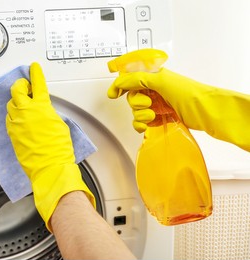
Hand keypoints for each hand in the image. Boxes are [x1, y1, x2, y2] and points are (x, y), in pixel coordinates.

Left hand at [6, 62, 95, 229]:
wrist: (50, 166)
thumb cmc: (58, 148)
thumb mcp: (59, 124)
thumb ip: (48, 113)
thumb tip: (43, 112)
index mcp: (41, 107)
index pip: (37, 84)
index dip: (36, 74)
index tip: (34, 67)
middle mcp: (26, 112)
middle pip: (16, 90)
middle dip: (21, 86)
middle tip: (26, 87)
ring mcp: (16, 123)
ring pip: (10, 105)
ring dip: (17, 102)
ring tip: (24, 106)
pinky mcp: (12, 134)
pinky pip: (9, 119)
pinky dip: (14, 116)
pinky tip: (20, 120)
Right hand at [108, 68, 249, 150]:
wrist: (204, 111)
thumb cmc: (188, 93)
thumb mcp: (160, 80)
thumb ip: (137, 79)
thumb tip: (119, 82)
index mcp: (153, 77)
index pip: (130, 79)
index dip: (120, 86)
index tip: (112, 94)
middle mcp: (154, 90)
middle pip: (131, 97)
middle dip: (136, 103)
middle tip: (147, 104)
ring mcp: (157, 104)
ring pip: (136, 111)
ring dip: (140, 115)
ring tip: (152, 115)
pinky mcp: (160, 118)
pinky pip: (142, 122)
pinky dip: (142, 125)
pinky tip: (147, 125)